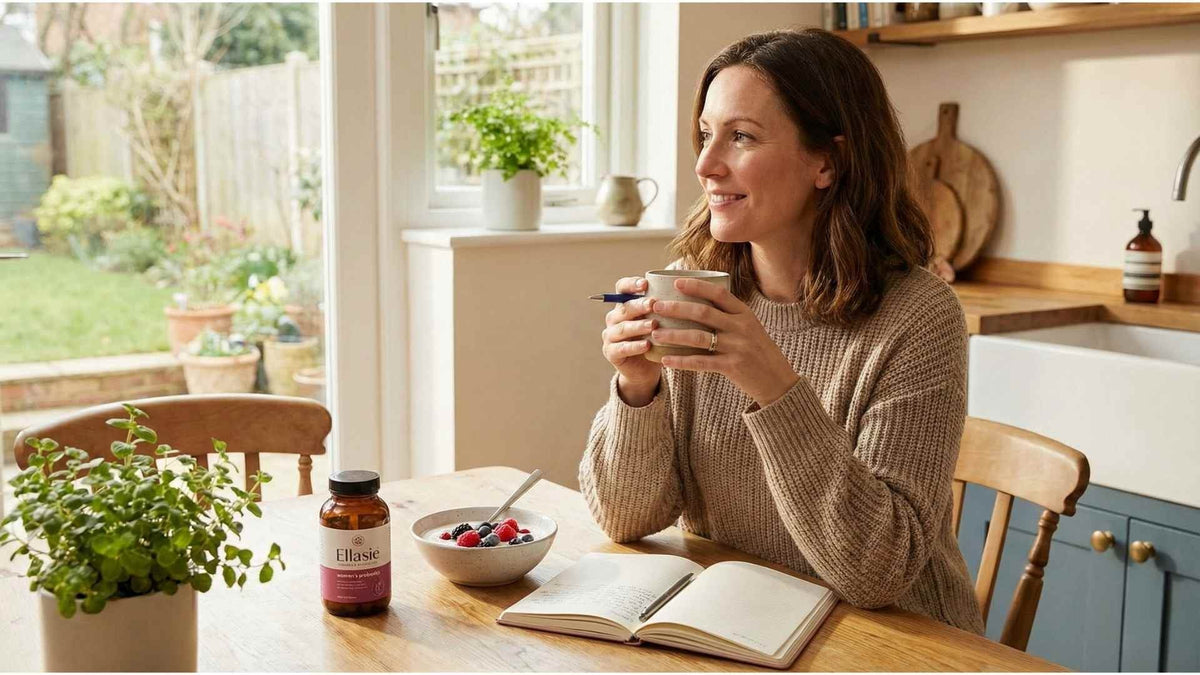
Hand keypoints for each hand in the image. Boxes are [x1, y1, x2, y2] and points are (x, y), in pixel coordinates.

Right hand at [601, 276, 661, 405]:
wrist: (645, 369)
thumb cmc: (656, 339)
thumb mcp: (661, 320)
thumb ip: (666, 306)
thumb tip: (694, 288)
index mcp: (624, 304)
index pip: (621, 288)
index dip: (631, 284)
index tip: (645, 284)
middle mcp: (614, 318)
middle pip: (623, 308)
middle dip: (638, 305)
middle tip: (653, 303)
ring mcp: (610, 336)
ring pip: (622, 328)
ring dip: (638, 326)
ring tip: (653, 325)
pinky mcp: (611, 353)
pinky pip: (622, 348)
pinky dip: (634, 346)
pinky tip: (647, 345)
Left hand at [651, 278, 799, 406]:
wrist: (778, 381)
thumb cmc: (759, 352)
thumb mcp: (750, 328)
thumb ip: (729, 317)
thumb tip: (698, 305)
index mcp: (745, 314)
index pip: (719, 293)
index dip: (697, 286)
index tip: (676, 281)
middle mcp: (741, 327)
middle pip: (703, 313)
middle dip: (676, 308)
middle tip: (657, 306)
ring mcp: (737, 347)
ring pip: (698, 337)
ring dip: (674, 335)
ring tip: (655, 333)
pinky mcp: (732, 366)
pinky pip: (701, 362)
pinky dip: (681, 361)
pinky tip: (666, 360)